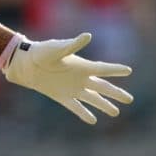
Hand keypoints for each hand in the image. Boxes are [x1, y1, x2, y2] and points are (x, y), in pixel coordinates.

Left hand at [1, 33, 132, 124]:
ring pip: (93, 98)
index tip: (128, 70)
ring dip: (104, 105)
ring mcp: (72, 88)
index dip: (115, 70)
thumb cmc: (41, 52)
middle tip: (129, 99)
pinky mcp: (62, 96)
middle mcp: (80, 78)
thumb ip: (72, 45)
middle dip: (116, 93)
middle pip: (102, 87)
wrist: (25, 63)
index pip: (102, 69)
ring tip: (116, 112)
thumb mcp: (57, 49)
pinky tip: (93, 120)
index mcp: (81, 65)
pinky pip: (75, 106)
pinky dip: (83, 113)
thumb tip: (88, 36)